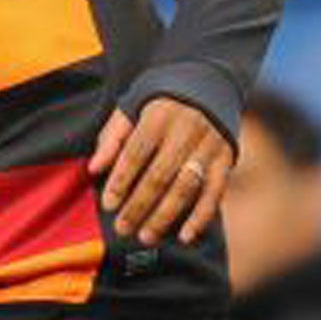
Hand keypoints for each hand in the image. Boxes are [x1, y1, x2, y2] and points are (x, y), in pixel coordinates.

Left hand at [88, 98, 233, 245]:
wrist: (208, 83)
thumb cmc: (160, 103)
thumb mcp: (131, 107)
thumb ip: (112, 137)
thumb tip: (94, 168)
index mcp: (159, 114)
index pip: (136, 152)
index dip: (121, 180)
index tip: (107, 204)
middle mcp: (187, 128)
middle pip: (160, 175)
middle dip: (139, 206)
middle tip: (122, 228)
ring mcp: (209, 144)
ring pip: (186, 187)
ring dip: (165, 216)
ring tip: (146, 236)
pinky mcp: (227, 158)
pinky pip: (215, 193)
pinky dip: (201, 217)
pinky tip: (185, 237)